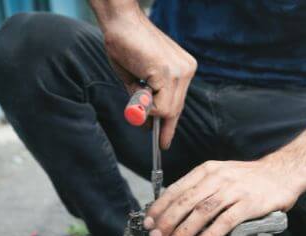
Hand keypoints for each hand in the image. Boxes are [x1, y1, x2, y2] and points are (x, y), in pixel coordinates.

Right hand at [97, 6, 196, 148]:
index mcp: (183, 69)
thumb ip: (143, 100)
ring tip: (136, 87)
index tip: (165, 140)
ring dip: (147, 109)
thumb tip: (146, 124)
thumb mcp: (136, 79)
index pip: (178, 103)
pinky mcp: (167, 73)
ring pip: (167, 110)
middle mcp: (186, 70)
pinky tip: (138, 85)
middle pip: (175, 109)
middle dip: (164, 126)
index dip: (171, 123)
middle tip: (160, 144)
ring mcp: (179, 71)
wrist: (120, 21)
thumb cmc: (125, 45)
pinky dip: (145, 104)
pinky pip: (159, 105)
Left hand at [143, 159, 305, 235]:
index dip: (160, 207)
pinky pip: (225, 221)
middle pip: (186, 201)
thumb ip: (200, 189)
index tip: (148, 223)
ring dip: (184, 230)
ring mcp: (234, 190)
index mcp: (207, 170)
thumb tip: (175, 210)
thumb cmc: (249, 179)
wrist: (283, 172)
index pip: (177, 189)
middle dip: (167, 221)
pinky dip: (210, 235)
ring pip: (202, 211)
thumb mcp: (221, 175)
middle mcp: (218, 178)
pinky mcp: (249, 204)